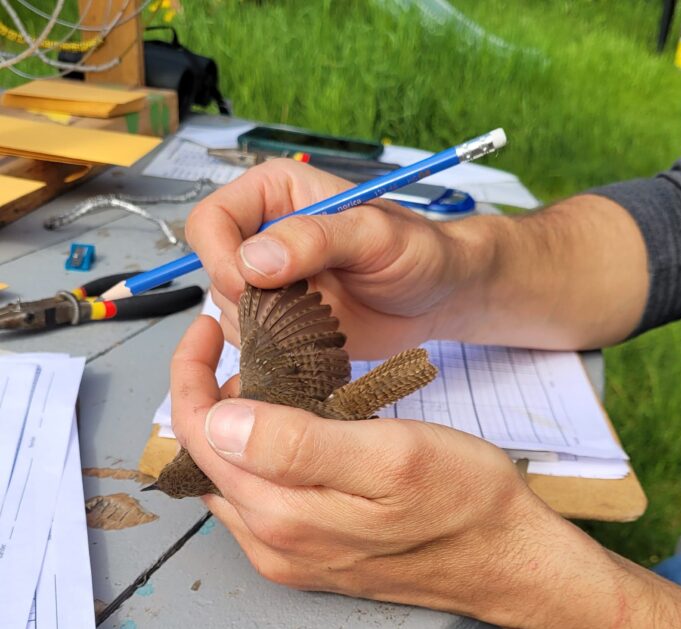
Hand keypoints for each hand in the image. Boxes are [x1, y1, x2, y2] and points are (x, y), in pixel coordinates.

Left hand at [170, 316, 668, 628]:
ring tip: (262, 380)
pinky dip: (257, 452)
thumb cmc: (462, 499)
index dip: (191, 376)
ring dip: (231, 424)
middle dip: (208, 396)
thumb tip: (219, 422)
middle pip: (206, 458)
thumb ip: (298, 446)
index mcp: (282, 515)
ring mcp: (288, 552)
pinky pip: (259, 495)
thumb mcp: (389, 456)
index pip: (197, 436)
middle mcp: (272, 542)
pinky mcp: (310, 552)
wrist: (504, 556)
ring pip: (231, 476)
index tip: (207, 331)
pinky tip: (288, 426)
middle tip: (238, 350)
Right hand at [185, 159, 480, 358]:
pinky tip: (317, 338)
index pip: (211, 221)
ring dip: (267, 326)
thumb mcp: (374, 236)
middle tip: (302, 308)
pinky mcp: (281, 319)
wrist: (436, 296)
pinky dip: (276, 348)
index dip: (221, 257)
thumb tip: (253, 260)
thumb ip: (315, 239)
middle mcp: (263, 236)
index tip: (252, 286)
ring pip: (228, 310)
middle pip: (214, 270)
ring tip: (320, 319)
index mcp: (275, 195)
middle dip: (249, 298)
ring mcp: (270, 281)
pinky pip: (252, 340)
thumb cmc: (416, 251)